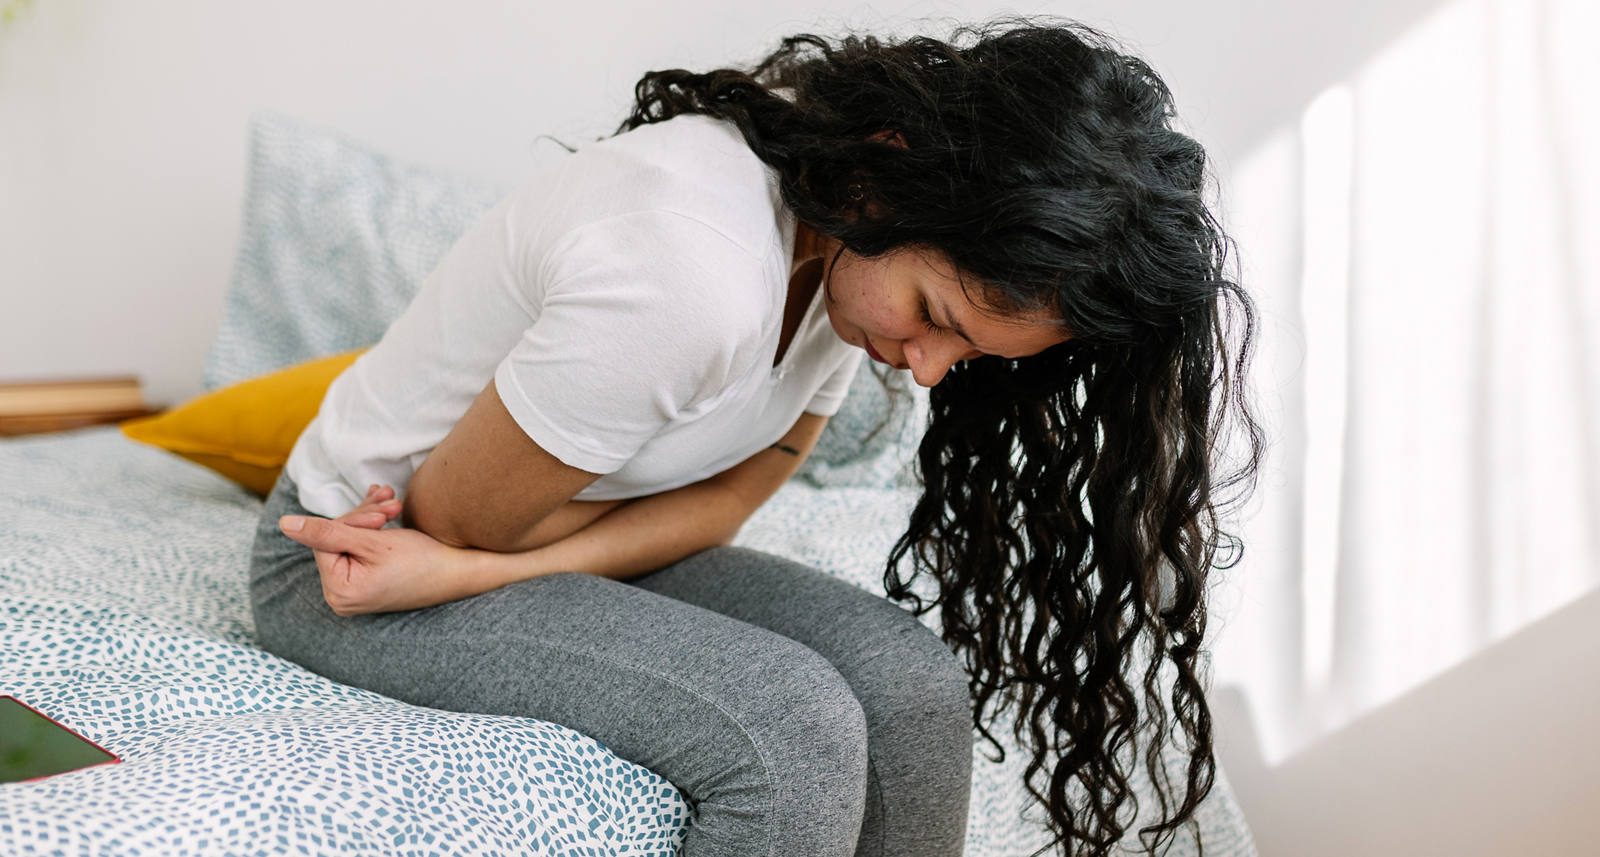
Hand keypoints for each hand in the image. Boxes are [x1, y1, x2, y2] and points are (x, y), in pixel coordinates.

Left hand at [278, 492, 479, 616]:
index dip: (352, 519)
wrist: (460, 573)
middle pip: (335, 539)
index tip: (384, 514)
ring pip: (349, 539)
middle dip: (363, 517)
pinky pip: (360, 549)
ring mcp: (354, 592)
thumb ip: (325, 531)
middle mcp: (342, 597)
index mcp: (339, 592)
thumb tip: (284, 524)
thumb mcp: (372, 541)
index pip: (325, 539)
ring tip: (394, 503)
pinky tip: (388, 511)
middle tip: (392, 501)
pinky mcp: (367, 583)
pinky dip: (373, 531)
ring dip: (370, 518)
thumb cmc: (421, 560)